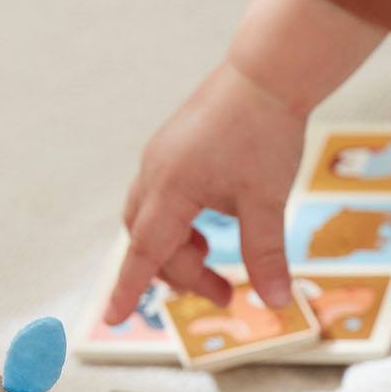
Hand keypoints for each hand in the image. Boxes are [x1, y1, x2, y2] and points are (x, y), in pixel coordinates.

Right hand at [103, 60, 304, 324]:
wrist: (268, 72)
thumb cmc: (265, 132)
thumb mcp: (267, 201)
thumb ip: (266, 255)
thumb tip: (278, 303)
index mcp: (171, 190)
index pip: (144, 254)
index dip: (130, 289)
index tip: (112, 319)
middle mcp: (155, 173)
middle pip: (150, 240)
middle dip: (180, 273)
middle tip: (225, 295)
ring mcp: (161, 156)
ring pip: (153, 218)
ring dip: (179, 247)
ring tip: (215, 257)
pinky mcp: (174, 146)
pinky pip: (163, 195)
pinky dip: (181, 221)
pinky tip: (212, 221)